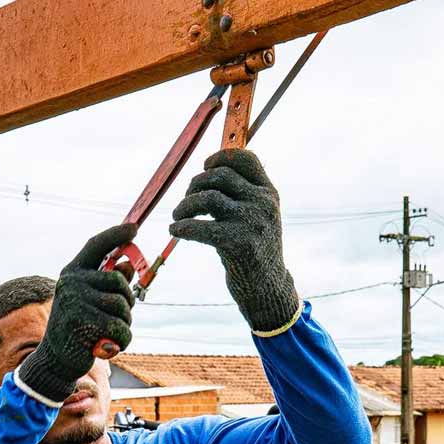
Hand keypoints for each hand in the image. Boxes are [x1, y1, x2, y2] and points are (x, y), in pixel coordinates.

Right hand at [17, 224, 136, 402]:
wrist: (56, 359)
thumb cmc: (80, 327)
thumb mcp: (93, 301)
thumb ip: (110, 284)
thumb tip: (127, 265)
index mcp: (72, 273)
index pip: (96, 245)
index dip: (116, 235)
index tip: (134, 228)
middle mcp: (71, 282)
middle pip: (119, 282)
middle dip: (126, 303)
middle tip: (116, 318)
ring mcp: (74, 301)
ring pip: (122, 307)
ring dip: (124, 325)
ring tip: (108, 334)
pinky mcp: (81, 323)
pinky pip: (120, 328)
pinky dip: (122, 341)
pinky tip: (108, 346)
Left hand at [170, 149, 298, 332]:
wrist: (267, 287)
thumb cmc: (253, 249)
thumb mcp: (255, 216)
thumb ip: (239, 194)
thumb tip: (207, 172)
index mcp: (268, 192)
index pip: (245, 158)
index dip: (219, 157)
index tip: (204, 167)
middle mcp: (263, 203)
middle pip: (220, 176)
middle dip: (195, 185)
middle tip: (185, 201)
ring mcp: (252, 222)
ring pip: (208, 198)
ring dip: (184, 205)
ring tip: (177, 216)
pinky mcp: (239, 244)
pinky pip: (201, 227)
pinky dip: (182, 227)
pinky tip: (175, 230)